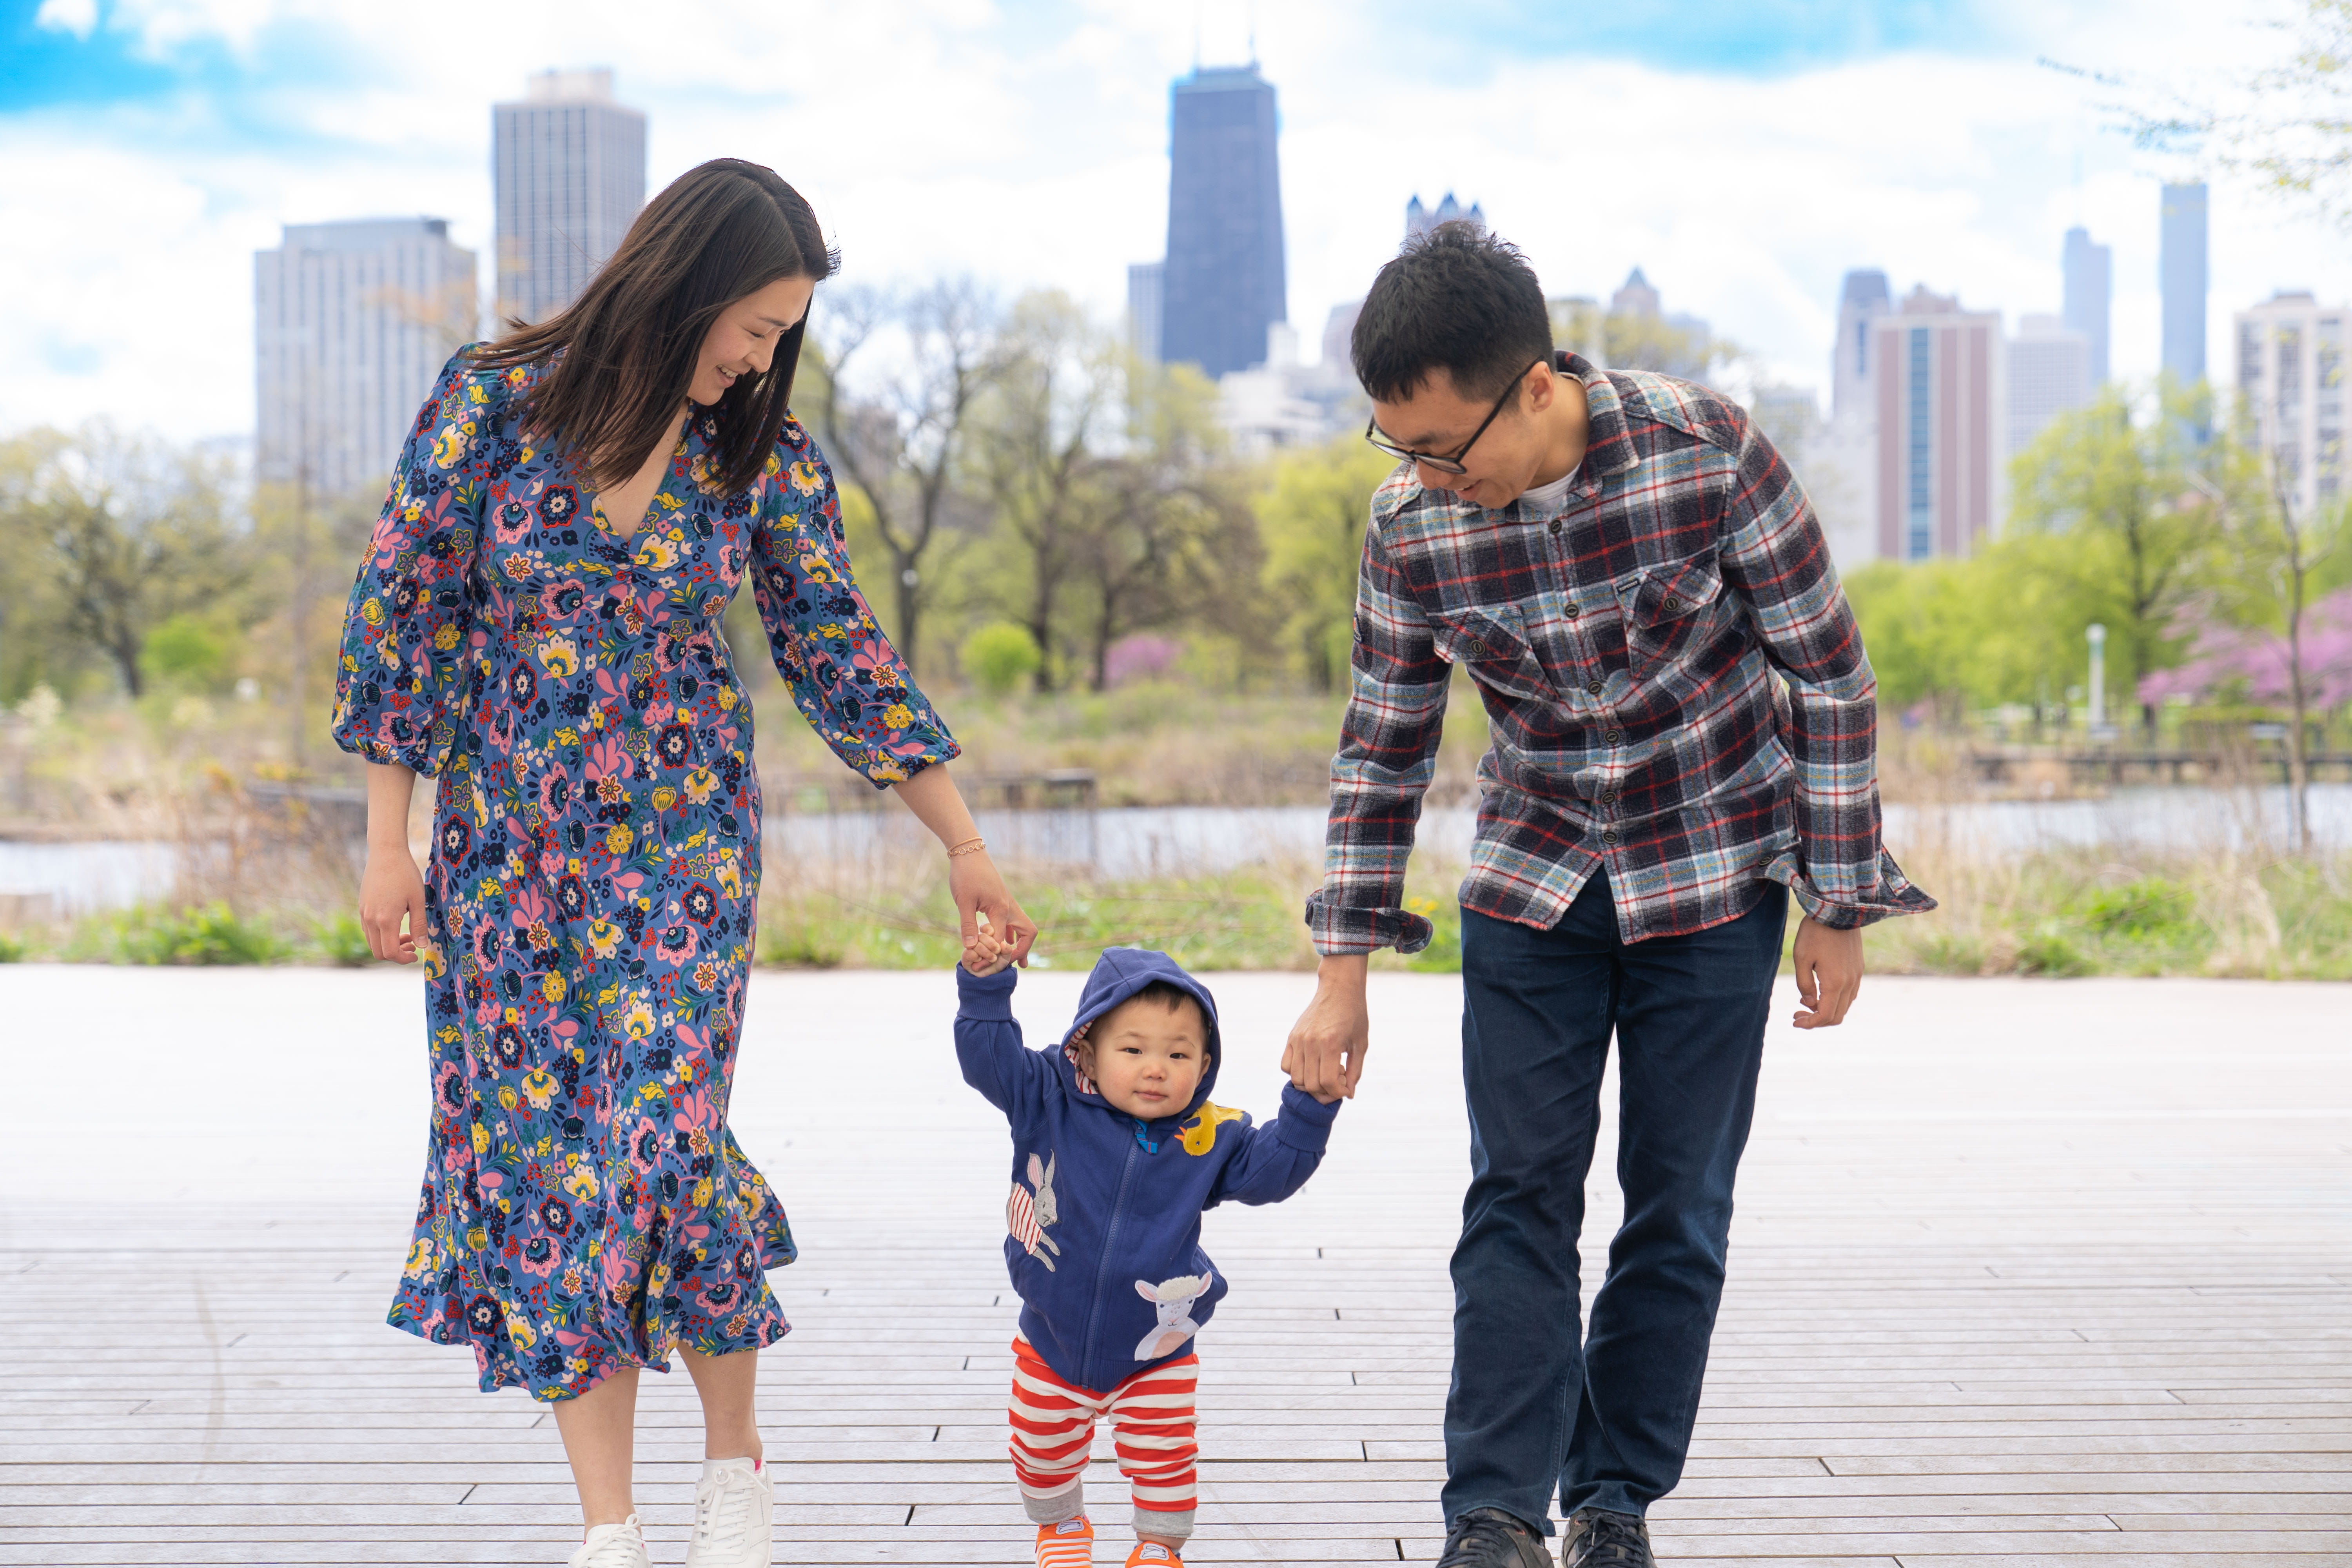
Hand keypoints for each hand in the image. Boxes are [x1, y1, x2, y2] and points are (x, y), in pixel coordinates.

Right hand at [359, 844, 429, 964]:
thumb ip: (419, 925)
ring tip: (406, 934)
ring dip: (387, 944)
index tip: (416, 954)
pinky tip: (395, 924)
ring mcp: (363, 913)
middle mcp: (369, 919)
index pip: (389, 952)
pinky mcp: (361, 907)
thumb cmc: (405, 874)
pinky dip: (381, 934)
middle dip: (395, 954)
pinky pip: (368, 930)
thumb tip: (422, 946)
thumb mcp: (418, 900)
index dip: (403, 959)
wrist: (386, 853)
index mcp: (385, 920)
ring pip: (371, 941)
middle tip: (413, 945)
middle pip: (377, 951)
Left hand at [948, 850, 1036, 968]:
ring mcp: (1007, 903)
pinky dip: (1012, 933)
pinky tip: (1006, 941)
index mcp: (1001, 909)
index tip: (980, 967)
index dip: (993, 956)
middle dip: (1023, 950)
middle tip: (1019, 966)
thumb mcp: (963, 901)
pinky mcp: (1001, 900)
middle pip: (1027, 933)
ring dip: (1020, 943)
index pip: (1003, 942)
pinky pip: (1012, 921)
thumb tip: (970, 948)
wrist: (968, 852)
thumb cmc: (965, 874)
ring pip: (1021, 927)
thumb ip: (968, 925)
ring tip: (1016, 960)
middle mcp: (1009, 907)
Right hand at [1282, 955, 1368, 1101]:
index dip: (1338, 1093)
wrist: (1339, 988)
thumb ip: (1355, 1071)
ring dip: (1311, 1084)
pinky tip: (1312, 1066)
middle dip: (1326, 1091)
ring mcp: (1298, 1039)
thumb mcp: (1361, 1044)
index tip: (1346, 1089)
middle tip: (1337, 1080)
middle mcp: (1310, 1042)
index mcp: (1331, 1043)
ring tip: (1325, 1072)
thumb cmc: (1354, 1015)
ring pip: (1296, 1078)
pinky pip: (1285, 1065)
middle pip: (1311, 1084)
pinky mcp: (1291, 1036)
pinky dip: (1297, 1073)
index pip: (1327, 1082)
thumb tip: (1349, 1094)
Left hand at [1790, 914, 1861, 1028]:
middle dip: (1817, 1020)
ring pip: (1845, 1006)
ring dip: (1827, 1010)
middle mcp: (1850, 982)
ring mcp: (1857, 975)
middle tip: (1798, 1013)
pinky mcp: (1859, 968)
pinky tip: (1821, 990)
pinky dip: (1836, 1000)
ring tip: (1806, 1001)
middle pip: (1837, 1016)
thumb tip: (1809, 1003)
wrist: (1838, 910)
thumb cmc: (1815, 932)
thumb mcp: (1801, 958)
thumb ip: (1804, 984)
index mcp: (1835, 983)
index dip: (1809, 1024)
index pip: (1825, 1016)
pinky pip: (1850, 994)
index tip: (1795, 1021)